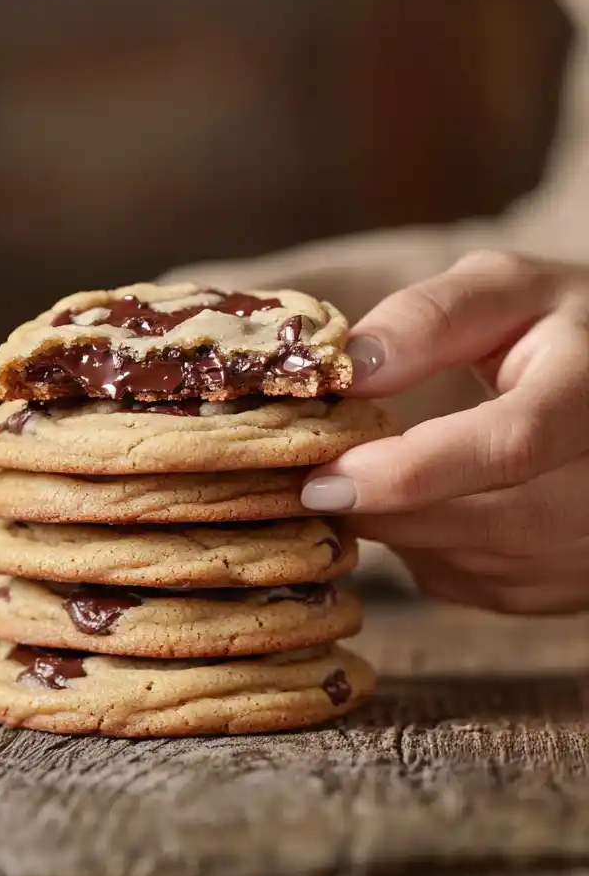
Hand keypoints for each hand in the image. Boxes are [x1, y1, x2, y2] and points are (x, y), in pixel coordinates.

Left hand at [300, 249, 588, 613]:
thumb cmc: (550, 326)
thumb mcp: (501, 291)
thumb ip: (429, 318)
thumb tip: (348, 370)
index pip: (510, 444)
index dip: (410, 471)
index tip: (323, 481)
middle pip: (493, 521)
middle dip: (387, 509)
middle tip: (313, 484)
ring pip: (474, 563)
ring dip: (398, 528)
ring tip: (364, 476)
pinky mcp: (569, 582)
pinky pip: (472, 583)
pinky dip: (422, 550)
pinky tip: (413, 502)